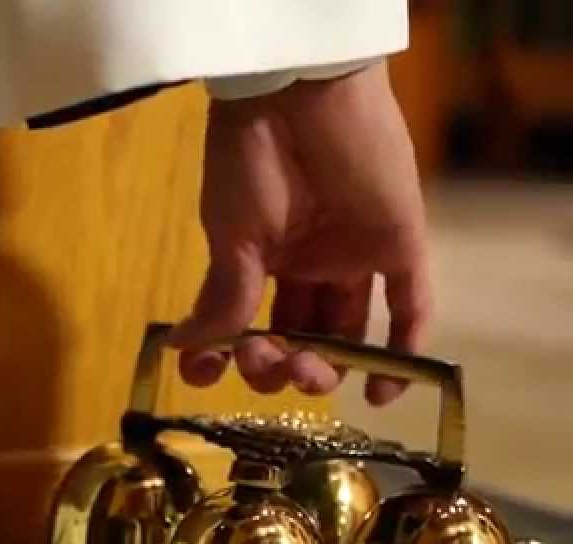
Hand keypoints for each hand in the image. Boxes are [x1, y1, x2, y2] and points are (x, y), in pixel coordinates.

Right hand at [170, 61, 431, 405]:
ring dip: (327, 368)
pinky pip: (409, 309)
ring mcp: (356, 257)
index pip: (250, 323)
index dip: (231, 355)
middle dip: (280, 365)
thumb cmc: (251, 162)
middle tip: (268, 363)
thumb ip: (223, 297)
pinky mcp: (399, 246)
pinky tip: (379, 393)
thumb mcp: (230, 236)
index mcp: (264, 258)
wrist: (297, 98)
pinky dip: (401, 355)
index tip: (206, 377)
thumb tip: (186, 352)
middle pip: (300, 337)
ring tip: (308, 373)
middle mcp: (310, 264)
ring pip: (348, 333)